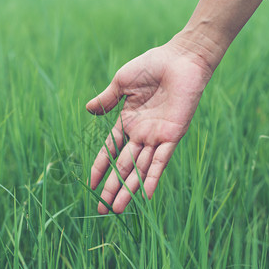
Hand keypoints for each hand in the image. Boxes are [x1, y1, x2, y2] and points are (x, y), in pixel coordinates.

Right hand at [86, 41, 211, 213]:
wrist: (180, 58)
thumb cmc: (152, 65)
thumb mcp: (122, 83)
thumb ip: (107, 99)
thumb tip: (88, 110)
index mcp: (128, 121)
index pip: (110, 151)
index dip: (100, 168)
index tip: (91, 185)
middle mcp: (141, 133)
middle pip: (123, 166)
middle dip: (113, 188)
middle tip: (103, 210)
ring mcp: (156, 136)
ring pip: (139, 169)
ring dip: (129, 189)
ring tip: (117, 209)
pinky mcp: (172, 135)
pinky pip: (161, 160)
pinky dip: (152, 177)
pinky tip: (144, 196)